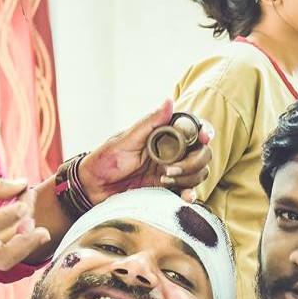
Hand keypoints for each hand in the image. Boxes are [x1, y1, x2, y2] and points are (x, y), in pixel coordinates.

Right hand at [0, 168, 50, 270]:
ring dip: (22, 243)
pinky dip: (10, 242)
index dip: (10, 214)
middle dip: (27, 245)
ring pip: (1, 260)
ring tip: (30, 218)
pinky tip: (16, 223)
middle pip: (2, 259)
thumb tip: (21, 184)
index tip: (23, 196)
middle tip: (42, 229)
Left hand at [79, 100, 214, 203]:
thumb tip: (168, 101)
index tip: (205, 138)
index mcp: (163, 135)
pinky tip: (185, 197)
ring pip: (198, 172)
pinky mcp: (166, 189)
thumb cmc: (105, 159)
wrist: (92, 187)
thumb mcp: (125, 139)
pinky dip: (190, 193)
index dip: (204, 132)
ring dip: (189, 177)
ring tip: (166, 179)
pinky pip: (186, 191)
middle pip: (202, 153)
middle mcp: (171, 152)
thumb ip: (149, 122)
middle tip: (171, 168)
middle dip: (194, 161)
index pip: (193, 129)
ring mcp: (170, 171)